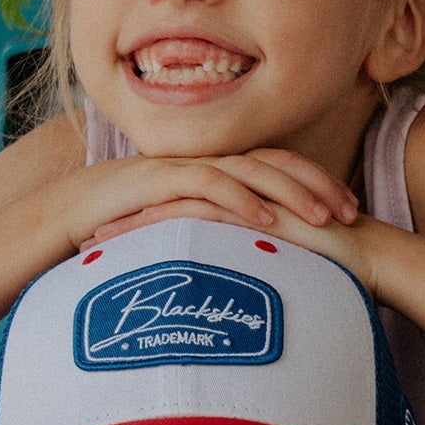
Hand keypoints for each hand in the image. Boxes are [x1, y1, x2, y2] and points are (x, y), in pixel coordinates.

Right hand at [62, 148, 356, 247]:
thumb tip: (265, 264)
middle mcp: (210, 160)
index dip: (318, 184)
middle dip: (319, 185)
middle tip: (352, 213)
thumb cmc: (132, 226)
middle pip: (277, 163)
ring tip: (323, 218)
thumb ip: (225, 238)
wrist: (72, 210)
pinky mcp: (164, 177)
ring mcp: (188, 164)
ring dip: (291, 193)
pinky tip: (268, 220)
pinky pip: (211, 183)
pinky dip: (241, 199)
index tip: (351, 210)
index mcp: (220, 168)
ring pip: (251, 170)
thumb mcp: (189, 231)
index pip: (281, 168)